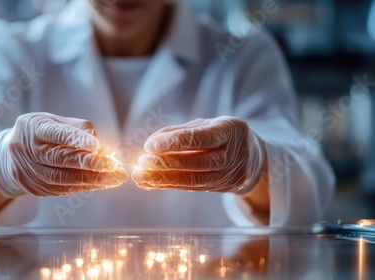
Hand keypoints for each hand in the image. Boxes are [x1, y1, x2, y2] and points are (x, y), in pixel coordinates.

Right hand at [0, 113, 127, 197]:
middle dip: (91, 164)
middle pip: (61, 159)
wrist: (9, 156)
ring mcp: (29, 172)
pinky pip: (63, 189)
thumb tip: (100, 143)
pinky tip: (102, 183)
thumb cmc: (38, 134)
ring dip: (93, 179)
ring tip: (115, 178)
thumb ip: (76, 129)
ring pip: (64, 178)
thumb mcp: (53, 121)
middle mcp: (27, 150)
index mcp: (33, 128)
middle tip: (115, 167)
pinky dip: (85, 186)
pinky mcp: (34, 189)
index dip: (79, 141)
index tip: (101, 148)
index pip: (58, 134)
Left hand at [132, 116, 265, 193]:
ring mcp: (229, 174)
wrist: (252, 156)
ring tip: (140, 176)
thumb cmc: (222, 135)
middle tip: (142, 162)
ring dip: (163, 179)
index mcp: (231, 130)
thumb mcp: (207, 124)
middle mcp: (233, 154)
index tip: (150, 145)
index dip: (174, 142)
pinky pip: (191, 188)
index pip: (201, 138)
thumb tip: (151, 143)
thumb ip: (180, 131)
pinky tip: (150, 182)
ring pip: (193, 180)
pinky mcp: (221, 188)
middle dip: (166, 164)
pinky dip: (168, 185)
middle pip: (197, 163)